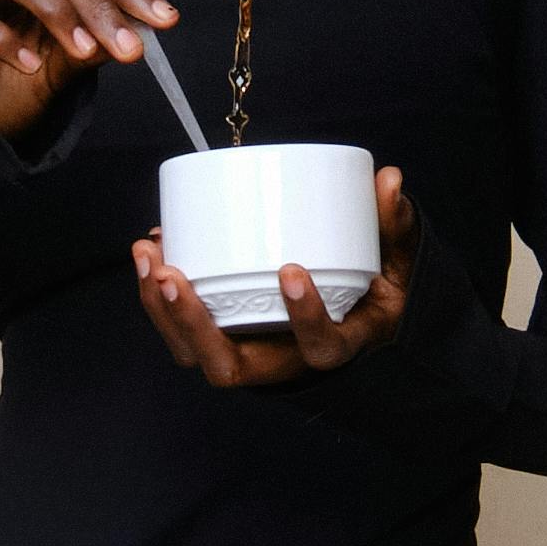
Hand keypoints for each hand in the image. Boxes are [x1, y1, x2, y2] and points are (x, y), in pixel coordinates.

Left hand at [130, 172, 418, 388]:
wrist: (351, 323)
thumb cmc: (372, 297)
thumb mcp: (395, 266)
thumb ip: (395, 227)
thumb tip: (389, 179)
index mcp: (332, 347)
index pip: (319, 347)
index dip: (305, 317)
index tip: (292, 271)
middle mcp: (282, 361)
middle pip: (227, 366)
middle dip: (193, 323)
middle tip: (174, 275)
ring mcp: (247, 351)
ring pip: (194, 351)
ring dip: (162, 309)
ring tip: (151, 255)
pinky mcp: (224, 334)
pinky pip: (182, 328)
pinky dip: (158, 293)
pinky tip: (155, 248)